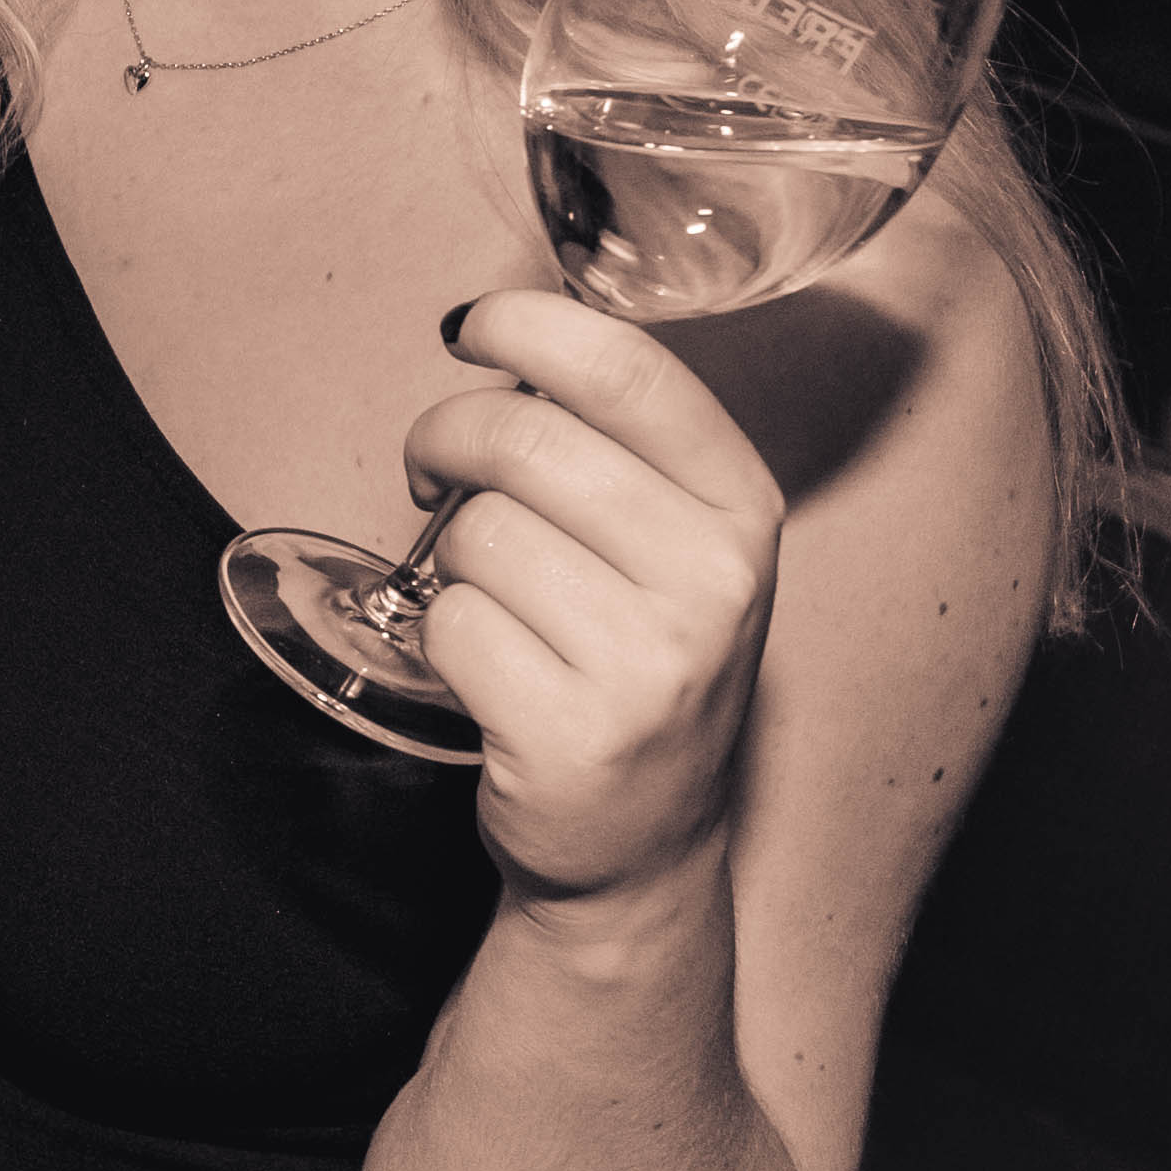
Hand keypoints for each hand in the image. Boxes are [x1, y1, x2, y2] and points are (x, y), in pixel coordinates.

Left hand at [406, 290, 783, 914]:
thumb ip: (611, 447)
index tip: (469, 328)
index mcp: (740, 508)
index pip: (626, 371)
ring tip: (487, 595)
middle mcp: (711, 579)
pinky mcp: (571, 733)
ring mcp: (647, 663)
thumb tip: (502, 335)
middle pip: (523, 442)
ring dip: (449, 558)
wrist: (639, 844)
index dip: (527, 327)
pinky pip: (449, 623)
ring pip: (476, 534)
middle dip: (443, 439)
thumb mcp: (669, 548)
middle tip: (430, 472)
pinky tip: (484, 665)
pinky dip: (438, 635)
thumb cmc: (633, 666)